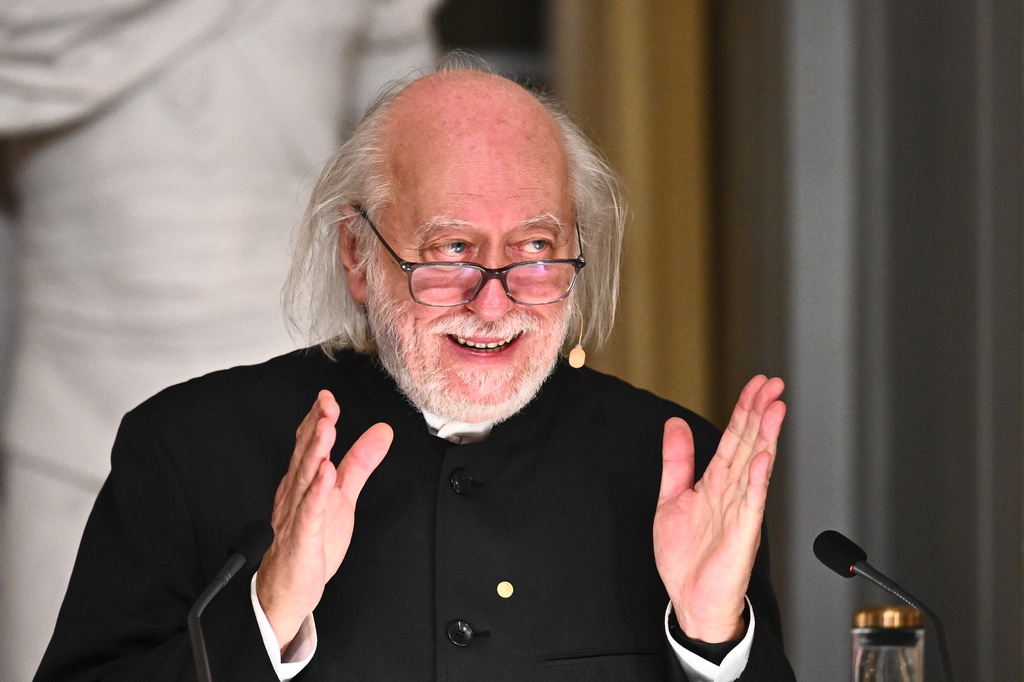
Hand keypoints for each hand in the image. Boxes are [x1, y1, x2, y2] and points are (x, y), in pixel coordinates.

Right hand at [255, 390, 392, 651]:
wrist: (286, 588)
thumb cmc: (311, 541)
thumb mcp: (343, 496)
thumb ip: (360, 463)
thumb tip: (382, 431)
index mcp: (304, 481)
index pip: (309, 444)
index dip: (318, 419)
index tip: (328, 396)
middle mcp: (296, 494)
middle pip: (306, 455)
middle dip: (316, 427)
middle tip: (327, 404)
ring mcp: (296, 515)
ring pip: (304, 479)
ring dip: (315, 452)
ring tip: (326, 428)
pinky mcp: (302, 539)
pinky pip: (308, 514)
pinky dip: (316, 494)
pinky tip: (325, 476)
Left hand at [653, 376, 785, 642]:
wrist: (690, 600)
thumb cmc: (686, 556)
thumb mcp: (671, 498)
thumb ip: (676, 461)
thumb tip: (674, 423)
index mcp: (715, 483)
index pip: (733, 438)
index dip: (744, 409)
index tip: (756, 384)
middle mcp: (732, 492)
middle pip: (748, 444)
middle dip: (760, 413)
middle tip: (772, 385)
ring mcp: (740, 511)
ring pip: (755, 467)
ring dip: (765, 437)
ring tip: (774, 409)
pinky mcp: (742, 534)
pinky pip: (752, 503)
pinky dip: (757, 480)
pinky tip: (762, 458)